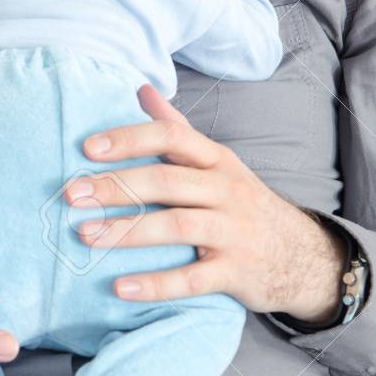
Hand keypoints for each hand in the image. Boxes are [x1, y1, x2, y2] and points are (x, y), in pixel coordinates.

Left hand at [63, 85, 346, 322]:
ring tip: (86, 236)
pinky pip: (192, 279)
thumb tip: (142, 89)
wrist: (302, 255)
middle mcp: (228, 190)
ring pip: (177, 227)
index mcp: (218, 159)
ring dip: (127, 231)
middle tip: (73, 194)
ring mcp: (235, 232)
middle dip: (116, 186)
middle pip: (167, 181)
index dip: (129, 139)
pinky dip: (155, 284)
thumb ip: (177, 129)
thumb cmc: (242, 203)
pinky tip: (120, 287)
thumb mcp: (217, 162)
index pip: (172, 137)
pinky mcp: (237, 272)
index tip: (87, 148)